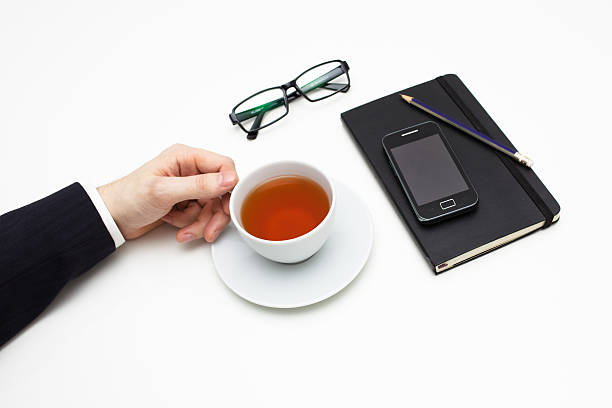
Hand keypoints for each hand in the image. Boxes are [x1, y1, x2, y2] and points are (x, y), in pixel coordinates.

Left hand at [97, 144, 237, 242]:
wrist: (113, 218)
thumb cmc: (129, 198)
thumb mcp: (164, 191)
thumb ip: (199, 185)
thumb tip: (228, 179)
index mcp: (185, 157)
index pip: (223, 165)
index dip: (230, 185)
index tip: (227, 203)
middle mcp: (190, 170)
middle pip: (221, 191)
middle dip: (215, 212)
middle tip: (209, 228)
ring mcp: (189, 187)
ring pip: (213, 206)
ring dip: (202, 222)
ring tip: (186, 230)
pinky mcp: (186, 202)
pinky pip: (202, 215)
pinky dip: (193, 225)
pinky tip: (179, 227)